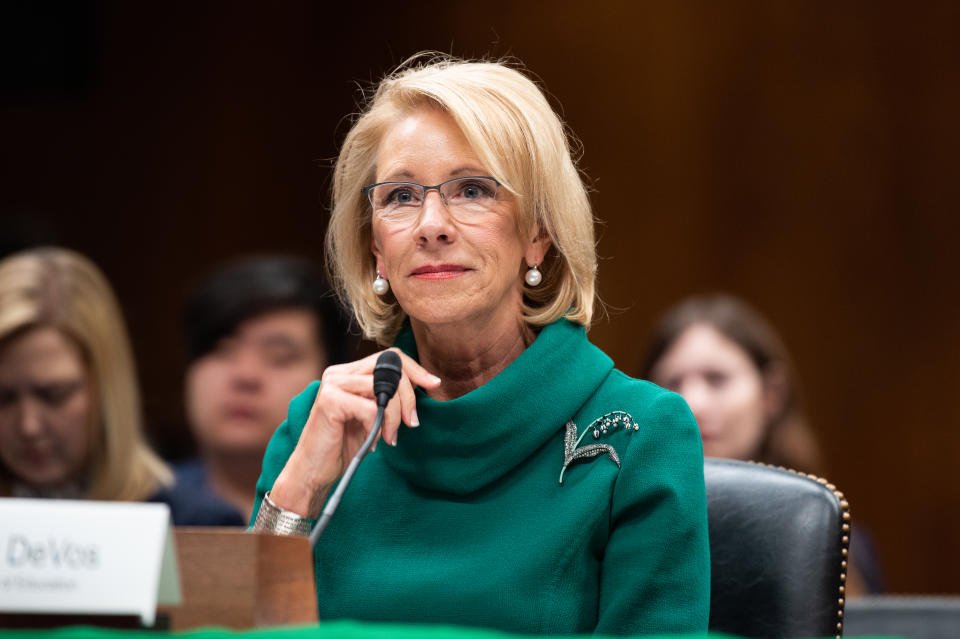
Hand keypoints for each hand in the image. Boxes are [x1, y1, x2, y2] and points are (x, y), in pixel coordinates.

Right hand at [269, 348, 440, 516]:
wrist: (314, 472)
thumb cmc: (344, 445)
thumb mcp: (372, 416)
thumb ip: (388, 397)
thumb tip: (426, 382)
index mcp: (349, 373)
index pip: (390, 356)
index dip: (415, 369)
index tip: (434, 384)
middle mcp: (339, 373)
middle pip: (390, 368)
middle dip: (409, 397)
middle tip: (412, 423)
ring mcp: (332, 384)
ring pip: (384, 388)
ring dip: (395, 417)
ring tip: (389, 437)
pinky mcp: (329, 401)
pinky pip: (371, 409)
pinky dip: (378, 427)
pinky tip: (372, 441)